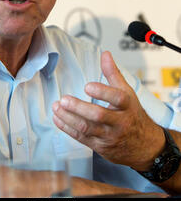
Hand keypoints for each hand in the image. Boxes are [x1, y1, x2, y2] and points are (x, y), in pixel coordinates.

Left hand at [52, 51, 164, 170]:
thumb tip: (105, 54)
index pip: (117, 98)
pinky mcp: (99, 146)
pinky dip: (67, 128)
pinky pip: (81, 138)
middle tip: (64, 99)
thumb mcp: (127, 93)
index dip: (102, 92)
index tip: (87, 86)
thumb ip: (113, 73)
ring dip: (68, 117)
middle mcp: (119, 122)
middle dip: (79, 108)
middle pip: (99, 115)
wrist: (144, 145)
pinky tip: (58, 118)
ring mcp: (109, 136)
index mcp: (127, 105)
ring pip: (87, 128)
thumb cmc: (132, 115)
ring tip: (56, 106)